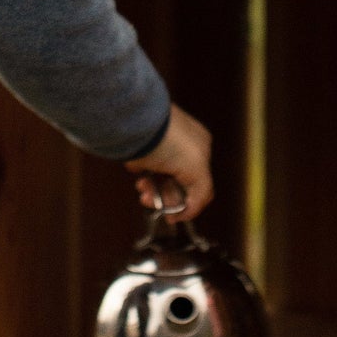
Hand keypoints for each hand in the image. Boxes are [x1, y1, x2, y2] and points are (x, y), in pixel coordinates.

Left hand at [125, 104, 212, 222]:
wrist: (136, 121)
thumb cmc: (168, 140)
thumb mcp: (196, 168)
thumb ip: (201, 193)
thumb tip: (190, 210)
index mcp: (201, 150)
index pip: (200, 186)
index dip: (188, 205)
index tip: (172, 216)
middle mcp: (184, 148)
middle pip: (179, 185)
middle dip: (166, 197)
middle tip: (152, 203)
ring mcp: (163, 148)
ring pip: (161, 180)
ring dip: (153, 191)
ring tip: (142, 189)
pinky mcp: (143, 147)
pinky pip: (145, 170)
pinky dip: (143, 179)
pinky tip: (139, 178)